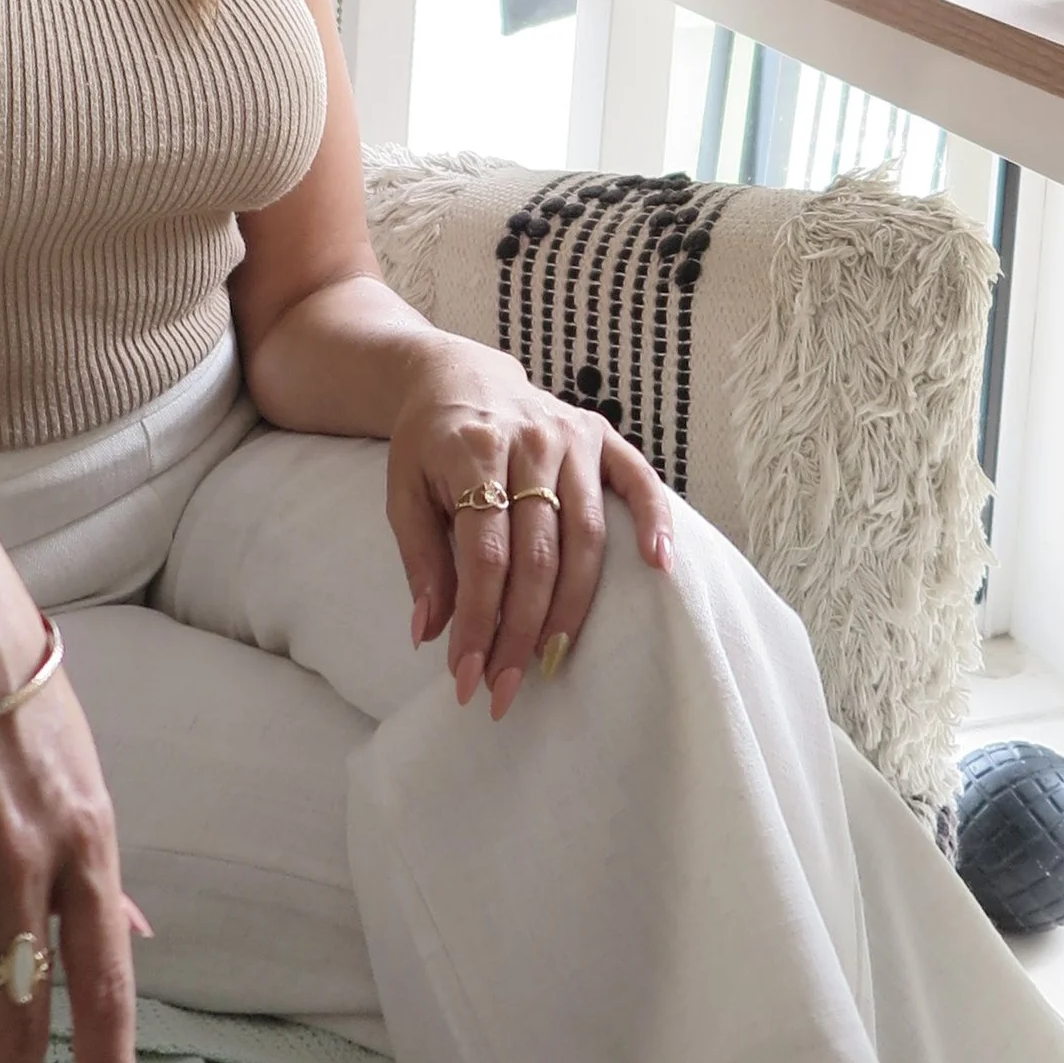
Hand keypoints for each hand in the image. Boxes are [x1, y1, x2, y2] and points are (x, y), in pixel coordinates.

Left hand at [385, 335, 671, 718]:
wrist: (457, 375)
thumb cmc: (427, 444)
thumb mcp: (403, 493)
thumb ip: (420, 560)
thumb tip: (428, 633)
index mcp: (472, 452)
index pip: (484, 554)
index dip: (478, 620)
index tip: (468, 676)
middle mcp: (529, 442)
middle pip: (537, 554)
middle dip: (521, 630)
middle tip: (507, 687)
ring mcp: (571, 436)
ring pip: (585, 535)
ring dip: (571, 606)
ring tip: (552, 659)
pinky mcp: (601, 435)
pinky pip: (639, 480)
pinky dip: (654, 520)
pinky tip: (660, 566)